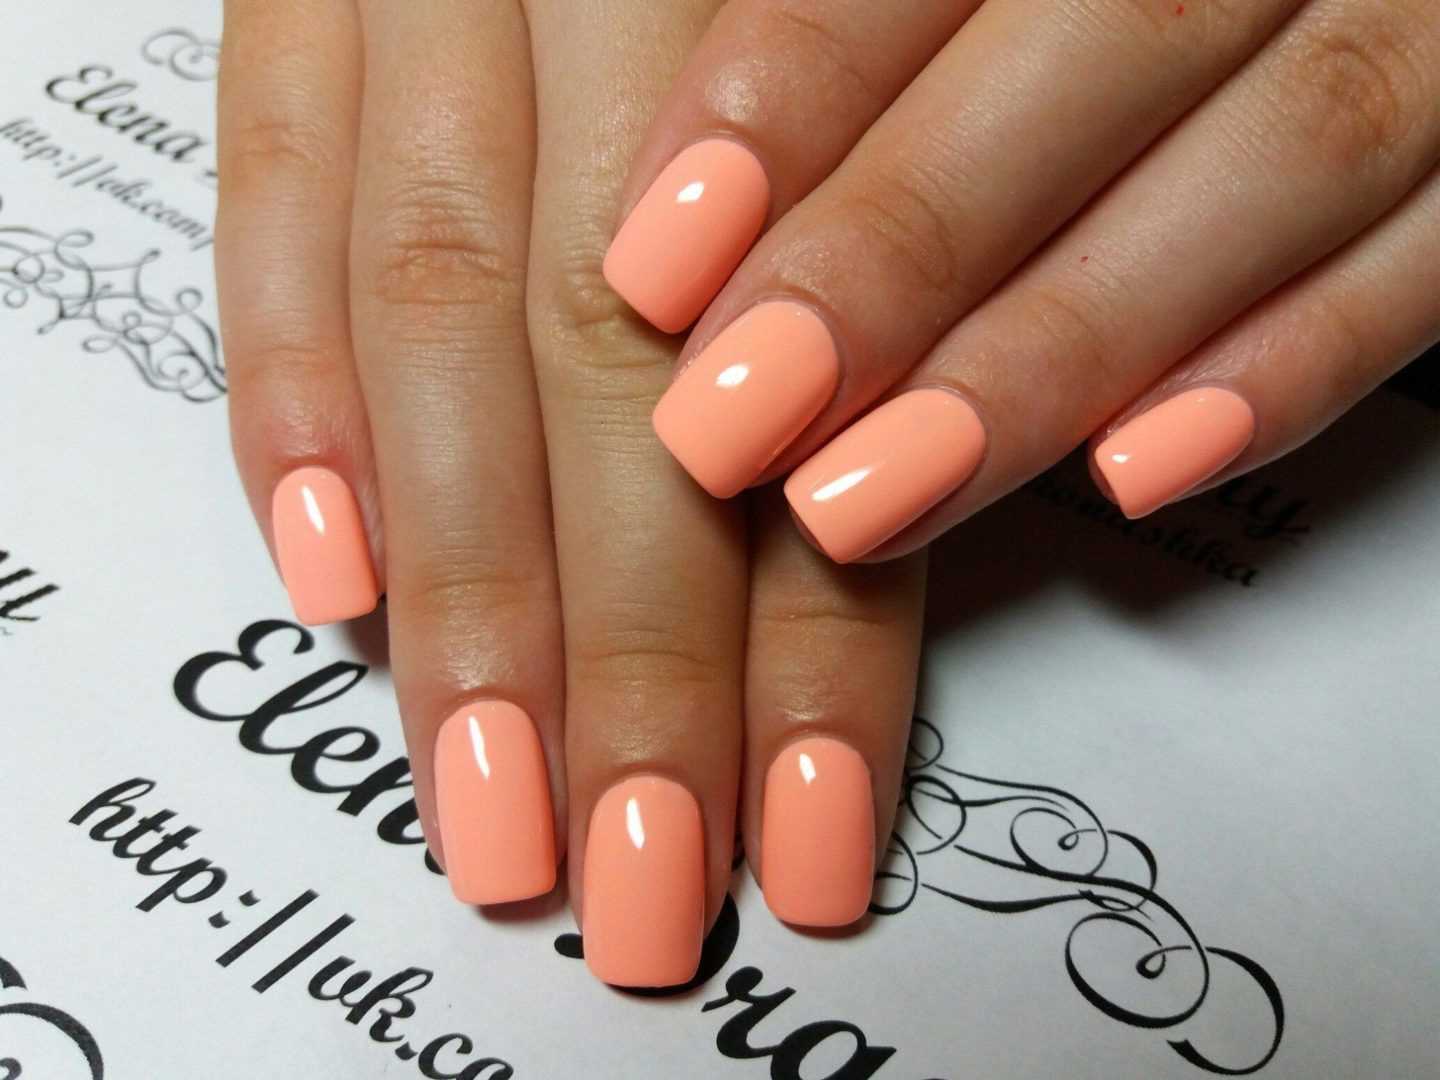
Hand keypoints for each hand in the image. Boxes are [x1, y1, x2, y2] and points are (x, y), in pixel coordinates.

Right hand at [215, 0, 925, 988]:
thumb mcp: (919, 70)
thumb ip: (886, 284)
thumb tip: (857, 533)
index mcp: (812, 28)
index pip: (814, 397)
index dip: (811, 639)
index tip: (807, 830)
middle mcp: (620, 0)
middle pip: (622, 382)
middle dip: (629, 657)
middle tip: (631, 877)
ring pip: (447, 313)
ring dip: (463, 584)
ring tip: (488, 792)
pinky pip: (280, 174)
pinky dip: (293, 379)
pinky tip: (325, 564)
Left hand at [612, 0, 1439, 559]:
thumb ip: (886, 25)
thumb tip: (690, 196)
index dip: (795, 89)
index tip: (658, 256)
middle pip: (1103, 43)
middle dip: (905, 250)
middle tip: (735, 415)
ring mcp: (1431, 2)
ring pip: (1277, 158)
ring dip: (1058, 347)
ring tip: (875, 491)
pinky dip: (1296, 364)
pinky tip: (1134, 473)